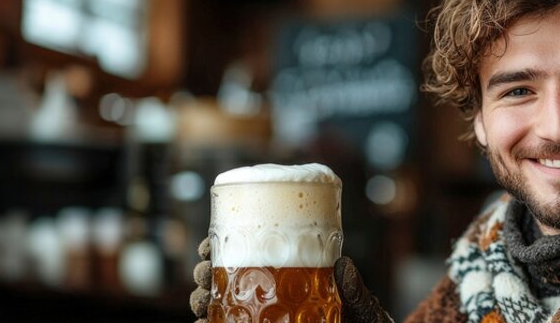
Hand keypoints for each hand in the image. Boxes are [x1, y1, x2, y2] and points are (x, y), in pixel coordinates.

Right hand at [189, 238, 392, 322]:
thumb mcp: (360, 307)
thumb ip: (354, 291)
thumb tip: (345, 264)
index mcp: (291, 278)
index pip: (253, 255)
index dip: (224, 247)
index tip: (209, 245)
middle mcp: (270, 298)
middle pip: (225, 280)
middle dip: (204, 273)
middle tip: (202, 272)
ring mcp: (261, 318)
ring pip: (219, 306)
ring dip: (200, 300)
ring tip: (199, 301)